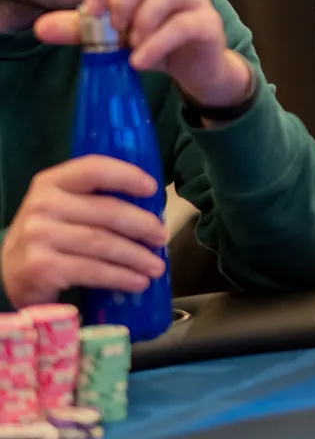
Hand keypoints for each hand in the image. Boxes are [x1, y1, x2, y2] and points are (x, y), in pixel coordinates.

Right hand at [2, 156, 168, 308]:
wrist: (11, 273)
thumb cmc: (51, 235)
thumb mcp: (66, 208)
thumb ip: (97, 199)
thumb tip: (152, 206)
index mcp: (51, 182)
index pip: (94, 169)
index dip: (127, 176)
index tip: (153, 188)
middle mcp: (42, 204)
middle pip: (106, 212)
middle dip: (142, 226)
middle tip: (162, 237)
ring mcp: (38, 236)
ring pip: (103, 243)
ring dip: (136, 256)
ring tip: (156, 266)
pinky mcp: (41, 267)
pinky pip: (92, 270)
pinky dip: (121, 277)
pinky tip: (137, 282)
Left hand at [34, 0, 251, 109]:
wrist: (195, 72)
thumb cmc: (155, 46)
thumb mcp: (114, 38)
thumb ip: (82, 29)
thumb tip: (41, 28)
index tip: (92, 12)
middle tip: (113, 28)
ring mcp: (194, 0)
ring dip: (142, 19)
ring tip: (131, 44)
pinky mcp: (208, 24)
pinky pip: (184, 25)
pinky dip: (157, 43)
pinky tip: (140, 60)